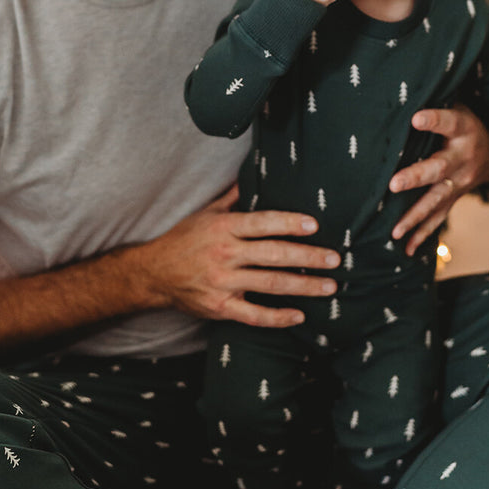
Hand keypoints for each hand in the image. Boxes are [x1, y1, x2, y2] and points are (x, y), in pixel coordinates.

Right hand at [143, 186, 339, 326]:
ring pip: (270, 284)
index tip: (315, 225)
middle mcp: (225, 254)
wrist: (153, 273)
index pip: (263, 222)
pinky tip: (299, 315)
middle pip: (274, 254)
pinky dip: (277, 317)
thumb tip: (255, 172)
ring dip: (303, 286)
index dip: (290, 223)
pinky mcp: (220, 307)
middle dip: (308, 257)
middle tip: (335, 259)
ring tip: (329, 286)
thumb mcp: (206, 212)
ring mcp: (223, 282)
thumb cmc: (184, 239)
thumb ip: (233, 196)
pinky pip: (253, 315)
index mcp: (224, 228)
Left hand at [389, 106, 488, 255]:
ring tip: (395, 231)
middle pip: (438, 169)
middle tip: (394, 184)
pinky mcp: (454, 199)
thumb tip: (401, 89)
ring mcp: (459, 183)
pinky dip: (422, 234)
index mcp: (463, 130)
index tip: (416, 118)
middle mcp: (462, 159)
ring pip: (436, 201)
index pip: (448, 122)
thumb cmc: (466, 124)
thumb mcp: (459, 107)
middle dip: (416, 177)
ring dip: (414, 216)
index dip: (433, 120)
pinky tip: (405, 248)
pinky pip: (438, 218)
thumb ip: (437, 102)